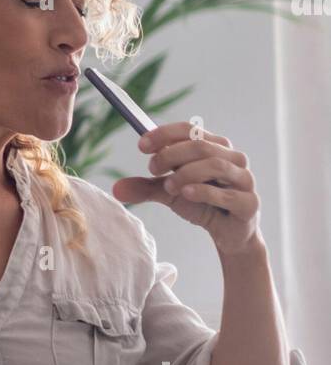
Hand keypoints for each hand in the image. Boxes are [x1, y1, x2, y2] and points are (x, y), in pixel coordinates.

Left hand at [111, 121, 260, 255]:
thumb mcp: (170, 193)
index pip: (189, 130)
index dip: (164, 134)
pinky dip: (203, 192)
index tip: (142, 145)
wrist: (229, 234)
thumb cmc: (202, 204)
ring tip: (168, 186)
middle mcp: (232, 158)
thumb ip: (146, 187)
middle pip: (200, 145)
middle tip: (152, 169)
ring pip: (215, 165)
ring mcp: (244, 179)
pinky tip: (185, 194)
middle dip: (171, 154)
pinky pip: (226, 194)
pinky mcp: (249, 203)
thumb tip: (115, 189)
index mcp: (214, 146)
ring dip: (186, 173)